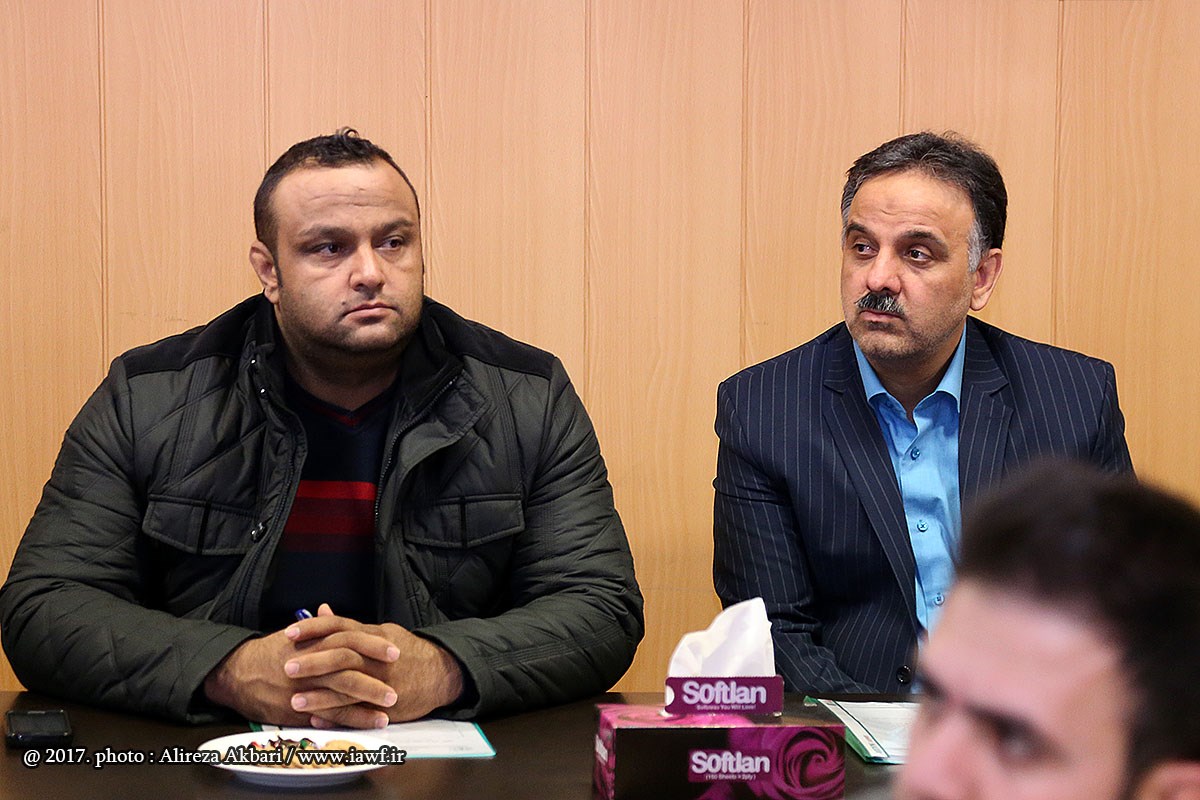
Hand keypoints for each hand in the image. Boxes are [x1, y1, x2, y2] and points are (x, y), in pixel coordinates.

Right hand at [203, 612, 401, 727]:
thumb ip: (317, 627)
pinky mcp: (298, 710)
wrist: (237, 674)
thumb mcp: (294, 636)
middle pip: (349, 667)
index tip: (395, 649)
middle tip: (399, 678)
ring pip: (341, 692)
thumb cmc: (269, 653)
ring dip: (368, 699)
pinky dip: (352, 719)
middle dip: (376, 674)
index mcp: (313, 642)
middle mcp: (310, 664)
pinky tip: (370, 722)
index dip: (373, 644)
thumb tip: (330, 611)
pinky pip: (329, 715)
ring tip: (391, 704)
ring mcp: (304, 688)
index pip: (349, 639)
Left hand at [284, 604, 464, 727]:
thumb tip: (322, 610)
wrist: (441, 673)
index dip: (314, 628)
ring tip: (295, 700)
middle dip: (313, 661)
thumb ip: (349, 626)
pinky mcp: (386, 704)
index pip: (340, 626)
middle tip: (288, 667)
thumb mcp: (381, 632)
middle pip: (342, 654)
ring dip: (320, 695)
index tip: (290, 633)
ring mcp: (383, 680)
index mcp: (374, 635)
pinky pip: (358, 711)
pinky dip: (336, 716)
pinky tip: (317, 718)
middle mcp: (377, 656)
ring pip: (348, 686)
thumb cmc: (408, 652)